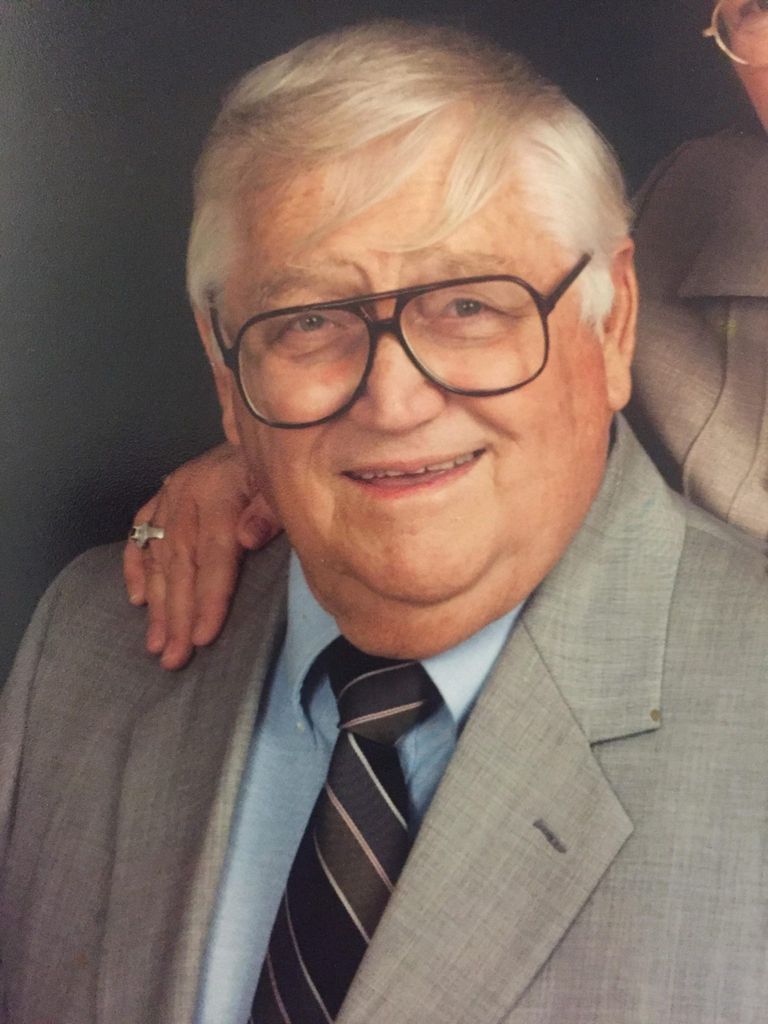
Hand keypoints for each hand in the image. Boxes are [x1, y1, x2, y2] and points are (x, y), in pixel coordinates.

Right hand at [123, 443, 280, 669]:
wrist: (259, 428)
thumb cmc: (275, 468)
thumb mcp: (281, 485)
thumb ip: (269, 511)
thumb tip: (248, 539)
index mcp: (218, 493)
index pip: (213, 556)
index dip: (208, 598)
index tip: (203, 637)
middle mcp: (187, 496)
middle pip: (180, 565)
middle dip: (177, 615)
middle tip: (174, 656)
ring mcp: (170, 496)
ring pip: (158, 557)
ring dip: (156, 604)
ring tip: (157, 644)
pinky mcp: (162, 497)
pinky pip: (140, 535)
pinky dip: (135, 567)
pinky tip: (136, 599)